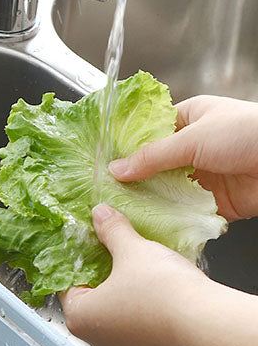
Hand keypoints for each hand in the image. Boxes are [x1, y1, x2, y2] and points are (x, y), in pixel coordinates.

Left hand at [60, 204, 209, 345]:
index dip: (79, 262)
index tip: (90, 248)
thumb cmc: (162, 289)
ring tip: (134, 271)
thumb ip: (111, 231)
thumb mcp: (131, 250)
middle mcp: (95, 340)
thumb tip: (101, 215)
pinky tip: (152, 291)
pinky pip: (135, 326)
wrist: (206, 318)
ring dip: (121, 294)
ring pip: (112, 315)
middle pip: (89, 301)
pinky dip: (139, 309)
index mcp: (78, 318)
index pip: (67, 285)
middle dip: (100, 278)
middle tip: (112, 255)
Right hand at [108, 95, 257, 221]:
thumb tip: (116, 169)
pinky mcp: (215, 203)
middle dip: (134, 181)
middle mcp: (196, 147)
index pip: (149, 134)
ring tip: (122, 213)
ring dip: (150, 202)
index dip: (126, 149)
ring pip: (167, 192)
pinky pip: (185, 213)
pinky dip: (170, 221)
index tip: (102, 164)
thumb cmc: (251, 133)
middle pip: (155, 167)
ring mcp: (205, 176)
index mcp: (190, 118)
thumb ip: (151, 157)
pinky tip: (149, 226)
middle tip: (106, 194)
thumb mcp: (192, 138)